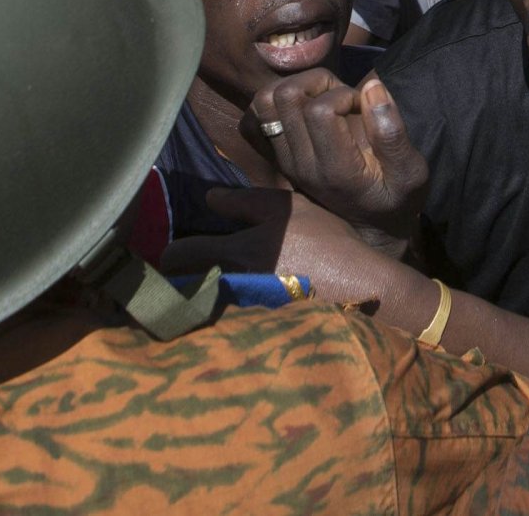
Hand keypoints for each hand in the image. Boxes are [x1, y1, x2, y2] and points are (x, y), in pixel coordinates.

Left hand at [160, 188, 409, 306]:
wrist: (358, 288)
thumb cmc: (323, 241)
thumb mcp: (287, 208)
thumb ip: (244, 202)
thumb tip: (209, 199)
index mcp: (232, 253)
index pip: (177, 256)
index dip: (170, 254)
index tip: (174, 253)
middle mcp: (230, 287)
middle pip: (185, 288)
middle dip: (185, 281)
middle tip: (195, 273)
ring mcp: (242, 313)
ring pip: (207, 304)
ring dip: (210, 297)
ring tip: (226, 289)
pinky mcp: (259, 330)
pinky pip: (230, 319)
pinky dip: (232, 313)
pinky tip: (251, 305)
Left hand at [250, 70, 428, 241]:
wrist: (372, 228)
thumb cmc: (396, 197)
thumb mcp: (411, 172)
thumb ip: (393, 133)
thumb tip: (371, 87)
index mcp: (336, 169)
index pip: (319, 111)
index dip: (344, 94)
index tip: (363, 106)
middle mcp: (302, 165)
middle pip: (286, 97)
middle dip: (317, 82)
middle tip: (342, 96)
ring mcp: (284, 162)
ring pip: (264, 101)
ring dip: (295, 87)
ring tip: (323, 98)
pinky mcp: (276, 158)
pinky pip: (255, 119)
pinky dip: (275, 104)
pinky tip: (304, 108)